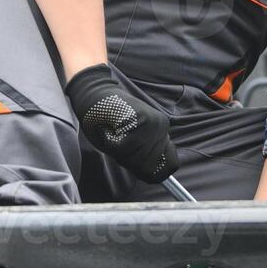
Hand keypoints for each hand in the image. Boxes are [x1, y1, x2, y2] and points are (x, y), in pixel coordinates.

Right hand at [64, 63, 178, 182]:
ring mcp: (153, 123)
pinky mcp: (140, 121)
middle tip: (118, 142)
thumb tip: (156, 173)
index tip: (135, 159)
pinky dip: (110, 143)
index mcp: (162, 130)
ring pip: (135, 159)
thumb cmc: (108, 121)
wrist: (95, 94)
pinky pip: (123, 149)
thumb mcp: (133, 139)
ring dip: (118, 153)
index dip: (151, 170)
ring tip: (112, 134)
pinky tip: (108, 130)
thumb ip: (146, 154)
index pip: (171, 165)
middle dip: (130, 161)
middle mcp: (162, 126)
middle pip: (149, 166)